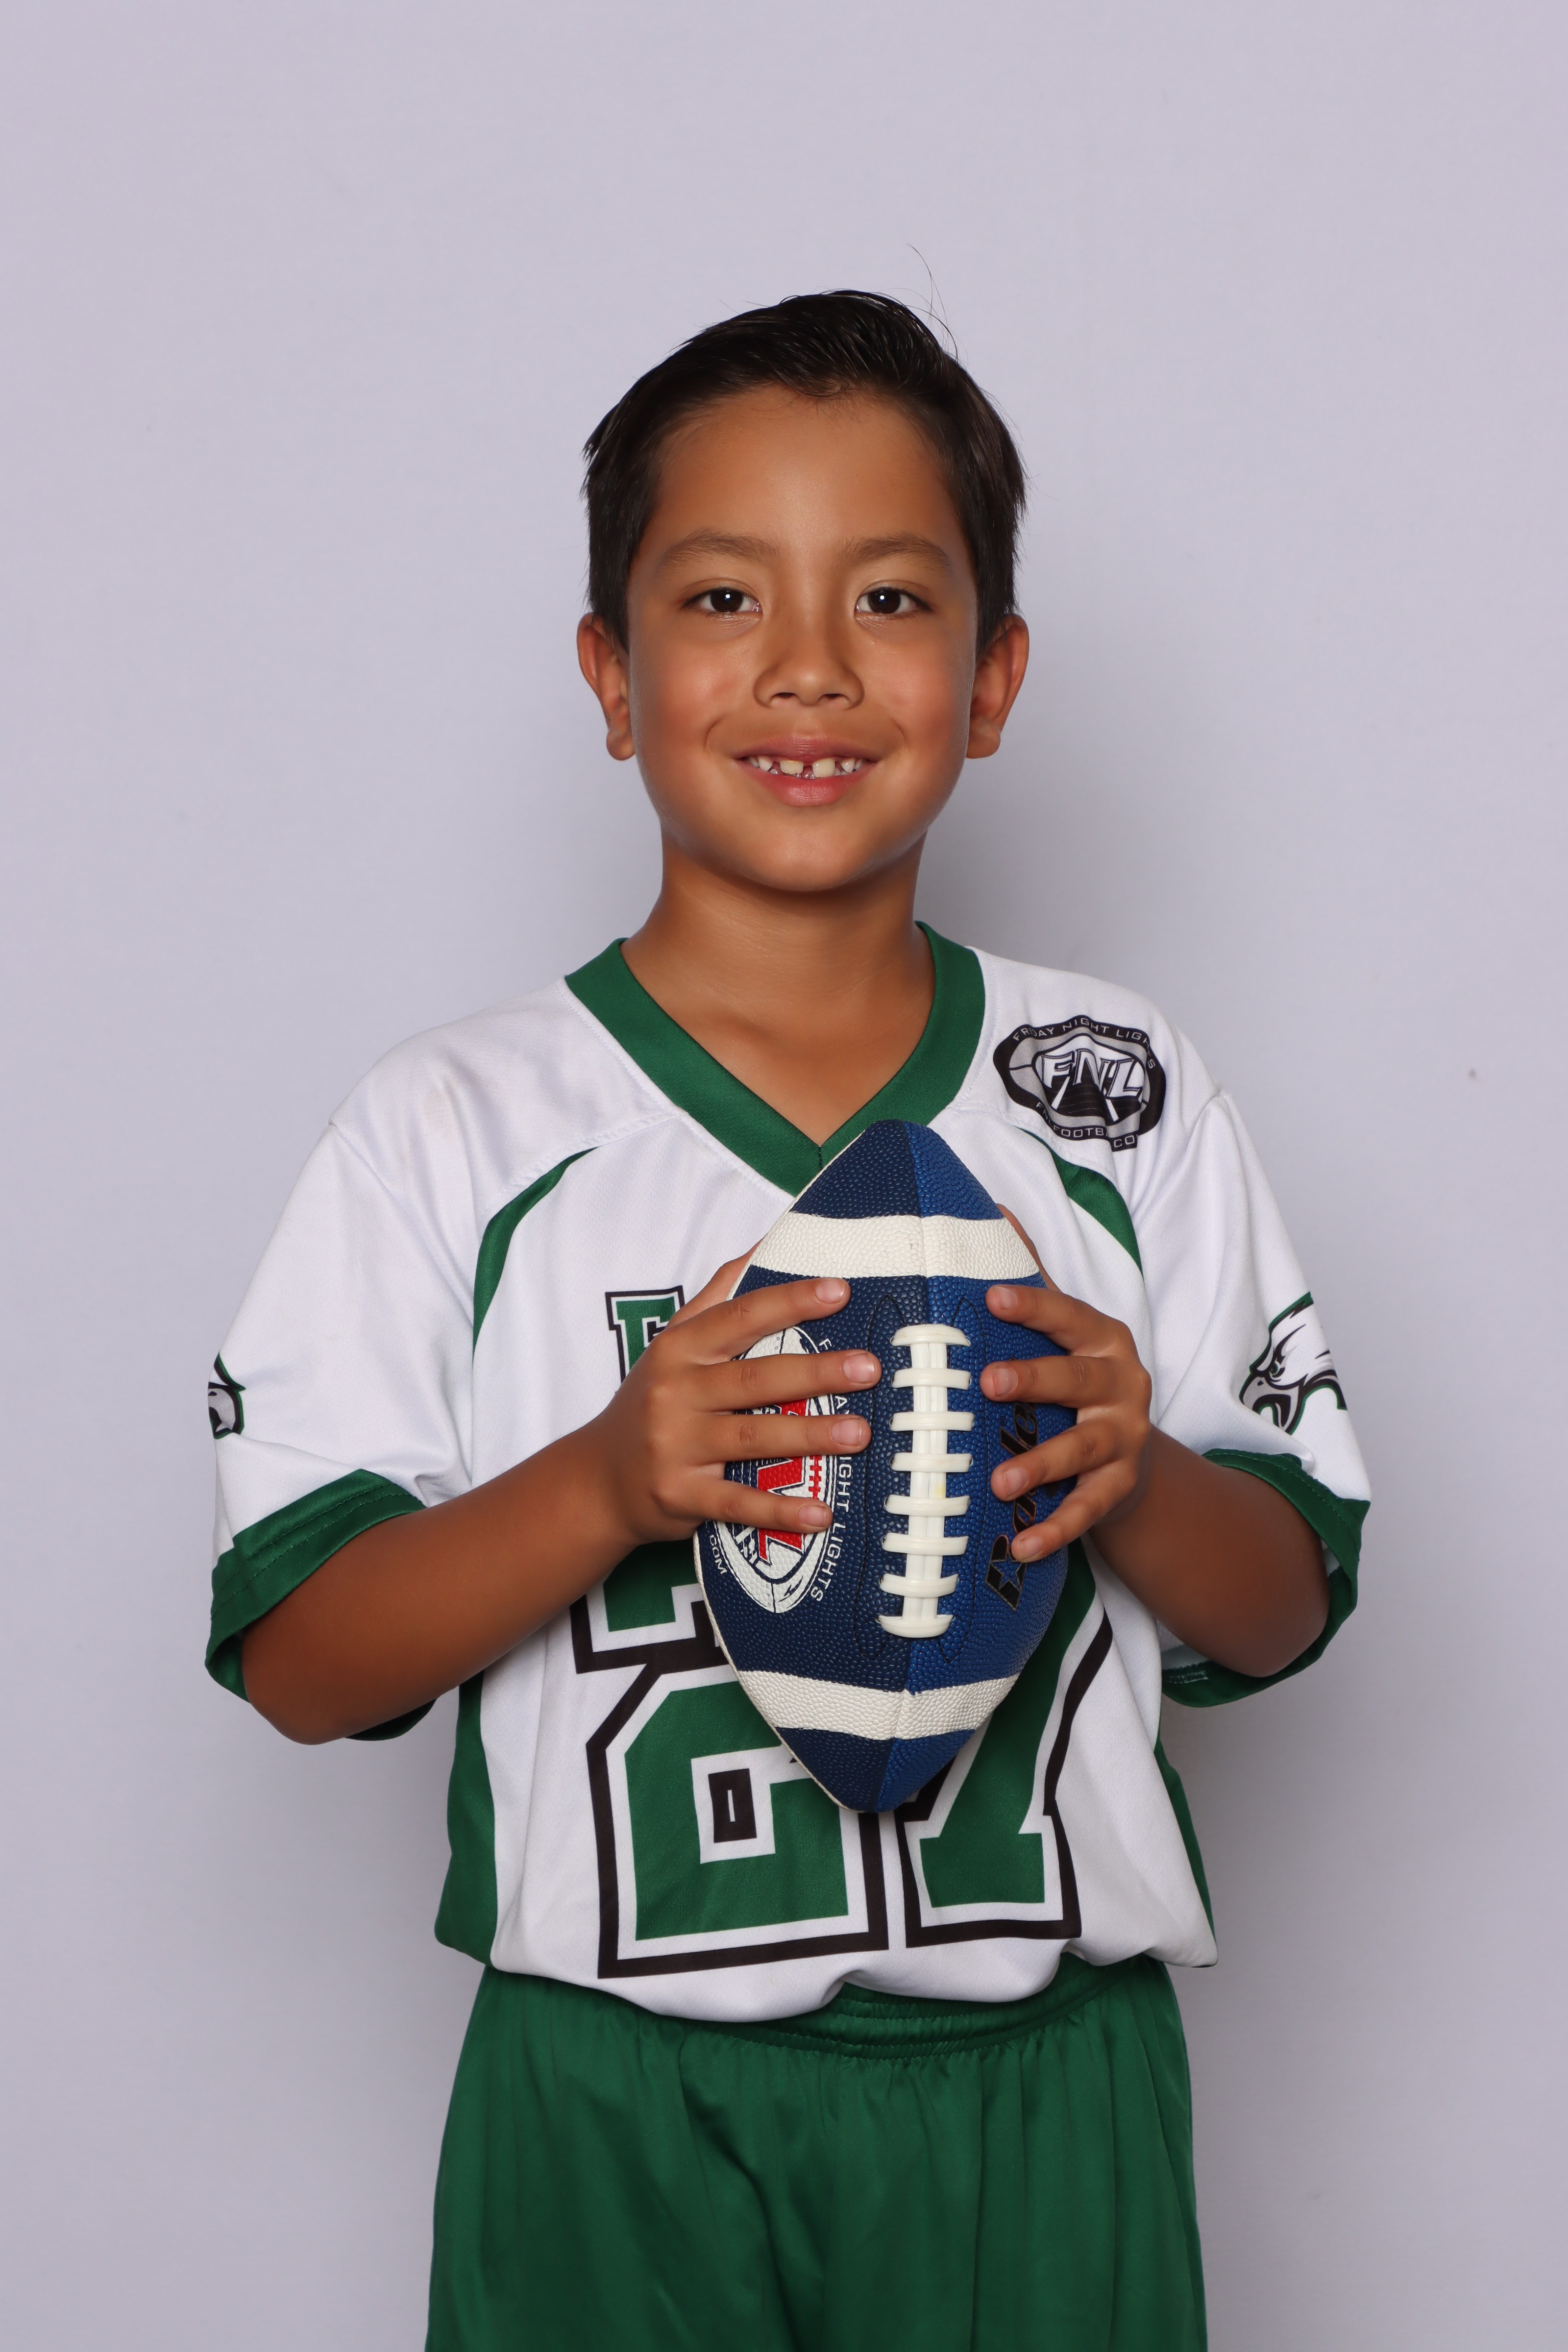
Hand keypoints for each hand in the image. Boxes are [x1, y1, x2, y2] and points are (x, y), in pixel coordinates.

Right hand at [587, 1255, 879, 1552]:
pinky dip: (779, 1510)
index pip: (740, 1317)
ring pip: (752, 1438)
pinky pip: (737, 1503)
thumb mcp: (673, 1344)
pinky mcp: (680, 1495)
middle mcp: (674, 1393)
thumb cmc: (653, 1402)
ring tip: (861, 1433)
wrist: (599, 1478)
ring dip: (810, 1436)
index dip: (789, 1302)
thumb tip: (765, 1241)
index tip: (840, 1291)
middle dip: (815, 1372)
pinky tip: (822, 1512)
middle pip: (754, 1378)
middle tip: (869, 1369)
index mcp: (679, 1349)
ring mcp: (675, 1446)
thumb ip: (718, 1295)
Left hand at [979, 1210, 1153, 1561]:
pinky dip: (1055, 1530)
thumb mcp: (1064, 1328)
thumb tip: (991, 1206)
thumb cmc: (1078, 1376)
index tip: (990, 1295)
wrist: (1130, 1451)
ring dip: (1040, 1465)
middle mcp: (1121, 1385)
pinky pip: (1087, 1512)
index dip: (1031, 1305)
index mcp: (1102, 1338)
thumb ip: (1030, 1273)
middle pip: (1075, 1380)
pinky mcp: (1119, 1488)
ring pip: (1082, 1451)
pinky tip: (1021, 1545)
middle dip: (1033, 1380)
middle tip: (987, 1383)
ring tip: (999, 1480)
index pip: (1065, 1315)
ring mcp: (1122, 1439)